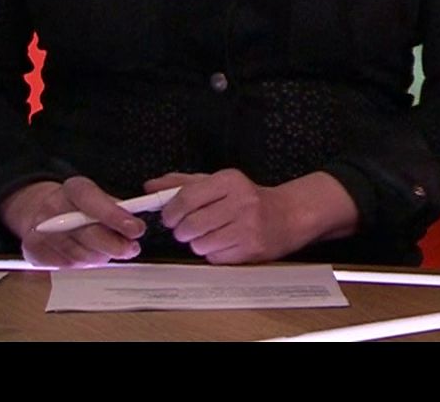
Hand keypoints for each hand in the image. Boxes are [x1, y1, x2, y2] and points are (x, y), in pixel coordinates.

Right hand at [0, 176, 145, 268]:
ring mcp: (41, 231)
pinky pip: (68, 265)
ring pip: (80, 254)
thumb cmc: (76, 206)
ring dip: (100, 256)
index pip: (93, 201)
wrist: (38, 212)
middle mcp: (54, 208)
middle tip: (131, 248)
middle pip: (88, 233)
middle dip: (115, 245)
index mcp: (73, 189)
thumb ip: (116, 210)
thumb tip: (134, 227)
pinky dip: (83, 263)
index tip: (136, 229)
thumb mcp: (96, 197)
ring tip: (107, 251)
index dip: (115, 216)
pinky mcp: (34, 252)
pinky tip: (87, 254)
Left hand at [147, 169, 322, 264]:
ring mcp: (247, 227)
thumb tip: (150, 186)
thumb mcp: (218, 183)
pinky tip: (225, 243)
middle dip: (182, 231)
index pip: (186, 198)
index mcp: (229, 181)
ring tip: (211, 235)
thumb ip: (183, 183)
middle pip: (190, 225)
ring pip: (200, 245)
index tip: (168, 217)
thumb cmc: (248, 198)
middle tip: (189, 228)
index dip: (170, 212)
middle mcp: (240, 202)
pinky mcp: (251, 250)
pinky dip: (214, 254)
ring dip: (198, 244)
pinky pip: (214, 258)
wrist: (288, 215)